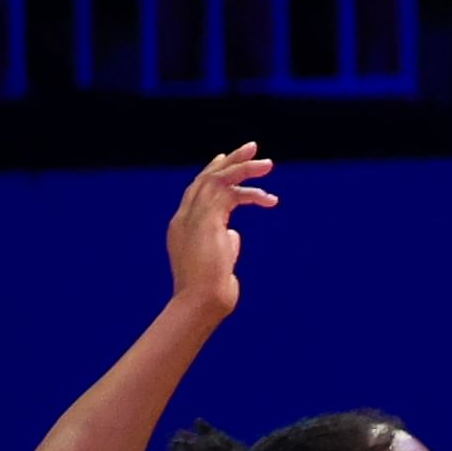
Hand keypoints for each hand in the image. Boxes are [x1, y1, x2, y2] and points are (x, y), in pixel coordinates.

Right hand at [166, 143, 277, 318]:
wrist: (200, 303)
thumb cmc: (210, 294)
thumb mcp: (218, 264)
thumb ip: (224, 245)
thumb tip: (234, 234)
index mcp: (183, 228)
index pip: (195, 192)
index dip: (211, 174)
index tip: (225, 160)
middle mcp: (184, 218)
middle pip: (204, 178)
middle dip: (229, 161)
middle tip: (251, 148)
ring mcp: (192, 216)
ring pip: (217, 179)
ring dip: (244, 168)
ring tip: (268, 164)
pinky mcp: (206, 218)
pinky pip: (227, 189)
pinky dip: (249, 187)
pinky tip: (268, 196)